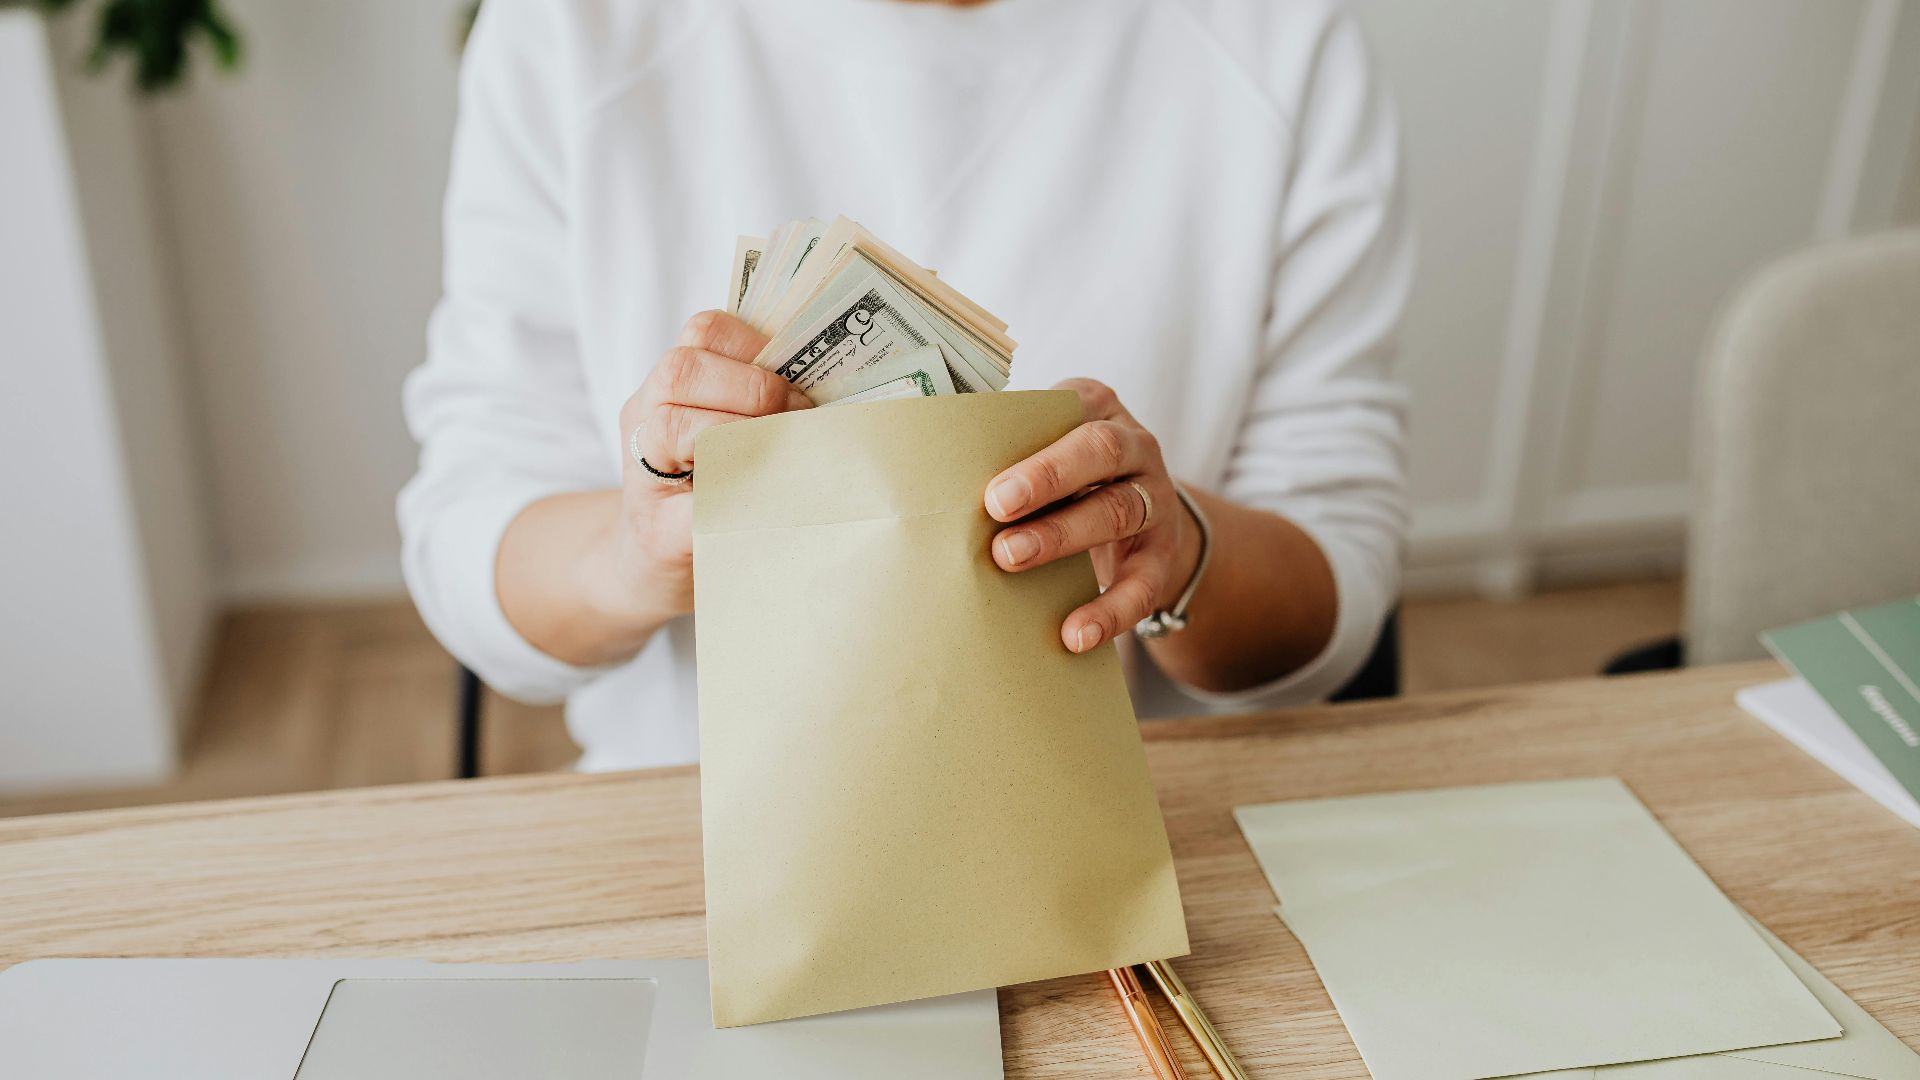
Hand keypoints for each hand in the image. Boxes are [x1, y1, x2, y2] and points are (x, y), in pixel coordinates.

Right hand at [603, 310, 810, 619]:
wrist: (652, 565)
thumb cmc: (709, 491)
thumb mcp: (726, 432)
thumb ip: (763, 404)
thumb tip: (844, 391)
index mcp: (670, 385)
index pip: (705, 331)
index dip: (757, 345)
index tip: (800, 378)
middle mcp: (644, 417)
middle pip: (682, 369)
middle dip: (753, 388)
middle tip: (797, 416)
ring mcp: (642, 474)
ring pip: (670, 425)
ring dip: (738, 434)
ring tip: (778, 454)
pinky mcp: (656, 532)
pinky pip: (691, 506)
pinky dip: (735, 499)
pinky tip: (768, 502)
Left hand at [984, 379, 1200, 653]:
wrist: (1139, 529)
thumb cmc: (1066, 481)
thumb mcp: (1043, 452)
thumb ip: (1002, 452)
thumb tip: (926, 476)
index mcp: (1097, 409)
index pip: (1073, 406)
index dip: (1034, 436)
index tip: (991, 475)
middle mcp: (1136, 448)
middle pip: (1100, 451)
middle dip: (1047, 477)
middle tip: (995, 505)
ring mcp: (1155, 502)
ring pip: (1117, 511)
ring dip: (1062, 536)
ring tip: (1010, 558)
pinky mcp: (1160, 558)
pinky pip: (1142, 585)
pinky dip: (1109, 611)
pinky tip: (1075, 634)